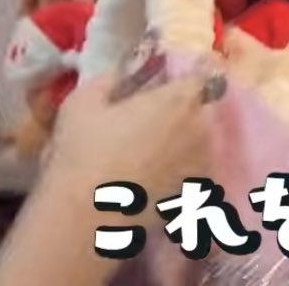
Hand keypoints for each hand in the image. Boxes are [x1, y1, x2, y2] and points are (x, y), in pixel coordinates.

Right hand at [40, 74, 213, 197]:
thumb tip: (122, 73)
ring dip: (185, 145)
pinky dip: (182, 174)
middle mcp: (202, 127)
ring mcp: (204, 163)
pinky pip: (196, 174)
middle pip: (203, 111)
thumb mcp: (83, 101)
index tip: (166, 89)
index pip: (201, 76)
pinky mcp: (198, 194)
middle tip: (151, 126)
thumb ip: (109, 79)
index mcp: (181, 99)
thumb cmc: (84, 151)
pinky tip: (154, 182)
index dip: (185, 81)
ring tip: (151, 158)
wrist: (85, 214)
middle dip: (184, 114)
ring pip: (202, 144)